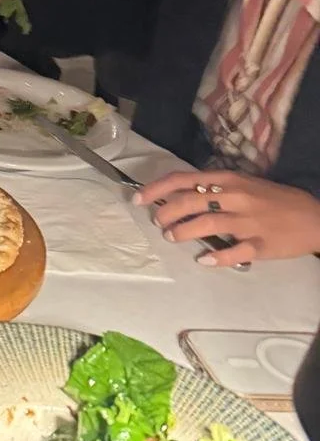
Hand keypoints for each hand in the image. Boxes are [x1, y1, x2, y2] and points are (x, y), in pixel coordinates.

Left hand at [134, 169, 319, 266]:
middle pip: (190, 202)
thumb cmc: (273, 198)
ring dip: (183, 232)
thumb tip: (180, 193)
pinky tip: (203, 260)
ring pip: (207, 224)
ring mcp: (248, 221)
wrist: (313, 215)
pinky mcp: (262, 244)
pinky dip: (216, 257)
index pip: (183, 180)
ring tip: (172, 237)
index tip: (138, 198)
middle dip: (166, 212)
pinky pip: (235, 252)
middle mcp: (235, 197)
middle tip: (157, 223)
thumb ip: (214, 187)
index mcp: (228, 180)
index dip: (157, 189)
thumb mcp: (242, 183)